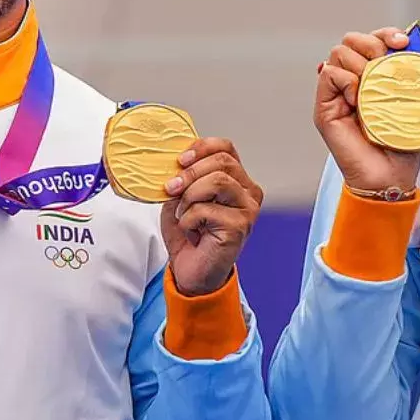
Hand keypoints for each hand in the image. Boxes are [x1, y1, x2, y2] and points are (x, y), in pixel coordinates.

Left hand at [161, 138, 264, 295]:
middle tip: (172, 188)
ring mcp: (247, 209)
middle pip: (222, 162)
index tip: (181, 160)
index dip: (201, 148)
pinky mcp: (239, 226)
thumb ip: (183, 178)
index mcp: (237, 180)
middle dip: (190, 172)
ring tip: (183, 214)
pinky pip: (206, 209)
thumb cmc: (191, 235)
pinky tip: (192, 232)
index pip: (226, 148)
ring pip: (216, 181)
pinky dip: (188, 220)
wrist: (193, 271)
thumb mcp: (182, 198)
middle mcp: (248, 192)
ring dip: (190, 196)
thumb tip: (174, 163)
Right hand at [315, 28, 419, 193]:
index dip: (385, 33)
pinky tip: (358, 98)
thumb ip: (409, 76)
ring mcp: (337, 93)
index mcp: (374, 76)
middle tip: (386, 63)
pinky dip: (345, 79)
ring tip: (373, 85)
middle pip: (351, 40)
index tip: (403, 42)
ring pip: (338, 52)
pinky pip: (328, 74)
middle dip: (372, 43)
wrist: (389, 176)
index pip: (372, 39)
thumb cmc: (402, 143)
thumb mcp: (413, 102)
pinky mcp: (325, 107)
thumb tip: (411, 46)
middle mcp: (353, 80)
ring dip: (359, 62)